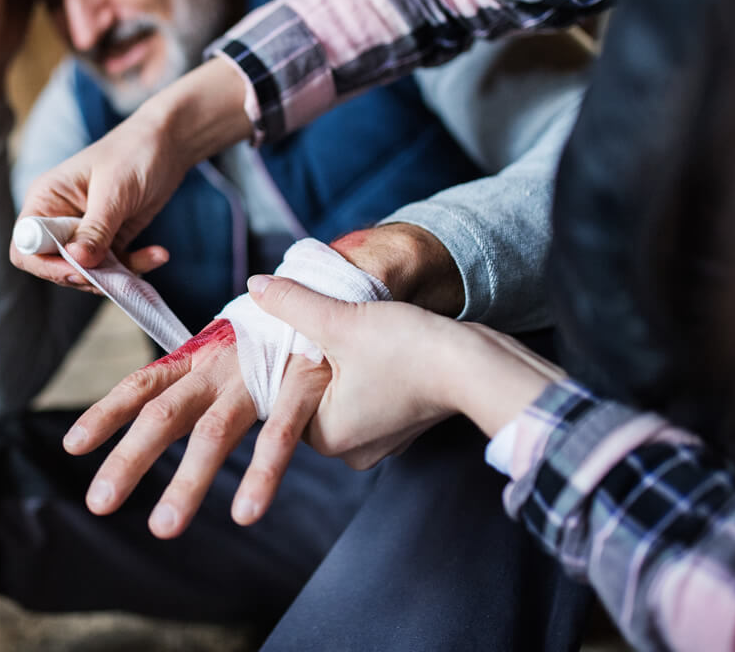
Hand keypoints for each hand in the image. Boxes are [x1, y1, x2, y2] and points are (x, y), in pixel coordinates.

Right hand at [9, 108, 181, 291]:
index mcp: (46, 199)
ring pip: (87, 272)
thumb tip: (77, 261)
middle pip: (55, 266)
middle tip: (116, 275)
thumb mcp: (114, 192)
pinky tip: (158, 254)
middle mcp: (59, 218)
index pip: (26, 246)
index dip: (46, 265)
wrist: (168, 143)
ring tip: (151, 258)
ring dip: (116, 275)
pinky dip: (135, 267)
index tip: (79, 270)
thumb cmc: (134, 153)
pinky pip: (113, 268)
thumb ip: (95, 229)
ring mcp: (84, 232)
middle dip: (86, 275)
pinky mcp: (108, 240)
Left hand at [62, 319, 330, 537]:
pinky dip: (261, 475)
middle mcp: (220, 367)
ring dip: (187, 482)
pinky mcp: (301, 385)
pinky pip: (279, 436)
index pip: (142, 385)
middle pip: (164, 413)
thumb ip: (197, 385)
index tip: (73, 445)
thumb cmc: (280, 335)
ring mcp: (259, 376)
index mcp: (200, 359)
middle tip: (98, 502)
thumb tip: (158, 417)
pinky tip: (245, 513)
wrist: (343, 294)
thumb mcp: (230, 355)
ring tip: (162, 528)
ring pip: (214, 432)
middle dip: (129, 458)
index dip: (106, 413)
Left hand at [249, 275, 563, 458]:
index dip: (289, 357)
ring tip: (361, 333)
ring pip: (342, 390)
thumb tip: (253, 285)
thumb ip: (292, 303)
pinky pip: (369, 393)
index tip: (301, 330)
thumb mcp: (341, 320)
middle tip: (334, 327)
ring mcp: (381, 440)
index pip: (283, 396)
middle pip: (312, 393)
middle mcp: (351, 449)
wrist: (481, 365)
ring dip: (344, 362)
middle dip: (318, 361)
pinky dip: (369, 370)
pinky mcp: (404, 423)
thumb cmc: (412, 350)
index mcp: (326, 437)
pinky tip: (382, 345)